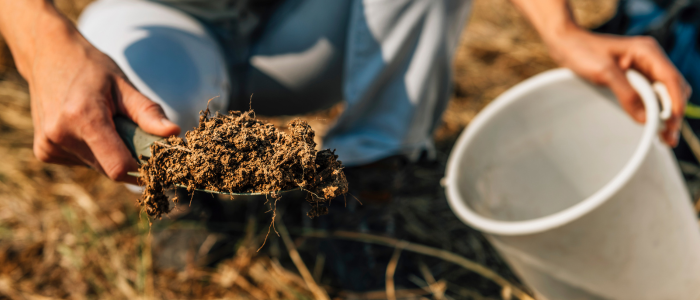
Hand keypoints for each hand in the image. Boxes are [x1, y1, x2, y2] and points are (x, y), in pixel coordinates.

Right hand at [24, 19, 179, 181]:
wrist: (48, 56)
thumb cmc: (91, 68)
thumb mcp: (124, 85)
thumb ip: (148, 113)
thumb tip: (174, 133)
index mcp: (83, 117)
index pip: (119, 167)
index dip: (141, 169)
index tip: (156, 162)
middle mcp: (60, 135)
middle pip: (110, 169)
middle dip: (127, 157)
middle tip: (128, 130)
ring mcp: (48, 145)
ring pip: (97, 167)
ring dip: (109, 153)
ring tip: (103, 122)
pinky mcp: (44, 152)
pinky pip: (82, 162)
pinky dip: (93, 151)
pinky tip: (85, 127)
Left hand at [546, 27, 690, 146]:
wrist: (566, 44)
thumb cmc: (583, 52)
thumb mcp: (605, 72)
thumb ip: (627, 94)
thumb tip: (645, 118)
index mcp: (647, 51)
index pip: (670, 78)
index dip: (675, 102)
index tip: (673, 122)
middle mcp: (650, 59)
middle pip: (673, 88)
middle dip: (673, 111)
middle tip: (668, 137)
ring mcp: (643, 68)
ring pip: (664, 93)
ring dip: (665, 113)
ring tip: (664, 137)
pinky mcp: (634, 77)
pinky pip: (650, 95)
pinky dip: (653, 109)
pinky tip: (652, 124)